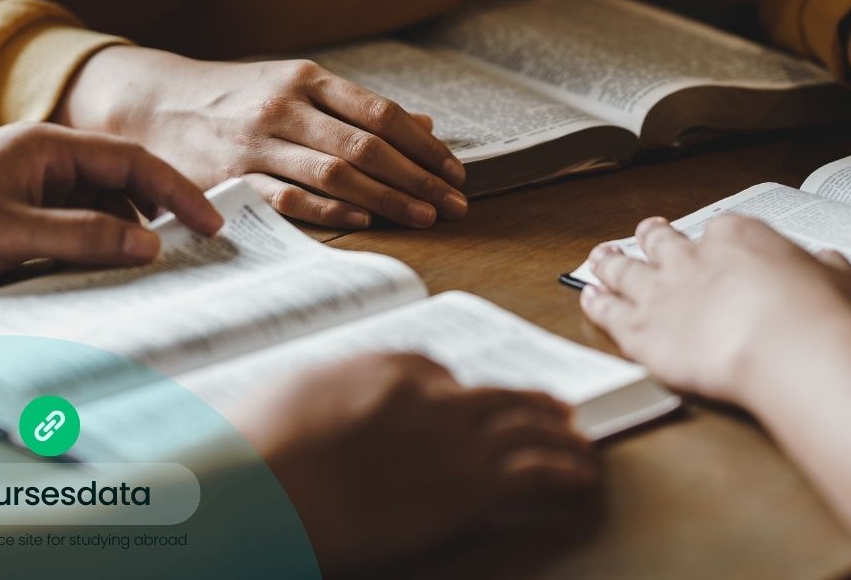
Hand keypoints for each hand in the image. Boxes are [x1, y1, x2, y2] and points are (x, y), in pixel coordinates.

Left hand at [0, 123, 219, 290]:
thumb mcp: (10, 232)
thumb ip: (84, 236)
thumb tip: (150, 245)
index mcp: (49, 147)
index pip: (132, 160)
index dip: (176, 190)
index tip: (210, 220)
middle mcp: (46, 164)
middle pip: (121, 183)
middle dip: (158, 212)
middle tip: (193, 246)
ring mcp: (31, 191)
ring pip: (99, 209)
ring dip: (125, 234)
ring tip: (152, 268)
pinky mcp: (17, 219)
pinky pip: (73, 230)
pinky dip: (96, 248)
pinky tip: (105, 273)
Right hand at [56, 46, 468, 229]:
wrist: (154, 102)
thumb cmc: (236, 96)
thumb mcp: (294, 85)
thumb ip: (356, 107)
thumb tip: (425, 125)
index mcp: (306, 79)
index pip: (381, 113)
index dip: (423, 145)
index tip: (454, 171)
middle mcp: (286, 108)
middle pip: (367, 146)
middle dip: (418, 179)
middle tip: (456, 204)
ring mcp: (257, 143)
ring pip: (336, 173)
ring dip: (387, 200)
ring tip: (425, 217)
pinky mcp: (231, 177)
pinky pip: (289, 197)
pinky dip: (330, 210)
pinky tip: (364, 222)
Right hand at [229, 352, 598, 574]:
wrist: (270, 484)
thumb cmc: (268, 442)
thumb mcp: (299, 392)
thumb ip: (338, 390)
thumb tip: (340, 400)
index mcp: (391, 366)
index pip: (441, 374)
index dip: (465, 395)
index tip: (475, 408)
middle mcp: (432, 393)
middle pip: (497, 395)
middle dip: (532, 403)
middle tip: (558, 411)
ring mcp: (456, 437)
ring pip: (527, 426)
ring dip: (560, 436)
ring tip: (582, 443)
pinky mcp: (471, 484)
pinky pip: (536, 472)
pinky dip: (566, 472)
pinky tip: (582, 476)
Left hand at [581, 215, 850, 404]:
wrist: (783, 345)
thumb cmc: (813, 314)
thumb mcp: (833, 279)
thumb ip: (821, 268)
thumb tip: (827, 263)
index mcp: (733, 237)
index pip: (717, 230)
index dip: (711, 240)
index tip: (713, 245)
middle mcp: (688, 259)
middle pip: (661, 241)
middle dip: (651, 236)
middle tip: (645, 232)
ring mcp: (660, 293)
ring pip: (624, 270)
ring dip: (610, 262)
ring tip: (599, 256)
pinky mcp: (641, 330)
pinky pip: (609, 312)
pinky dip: (596, 303)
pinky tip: (588, 297)